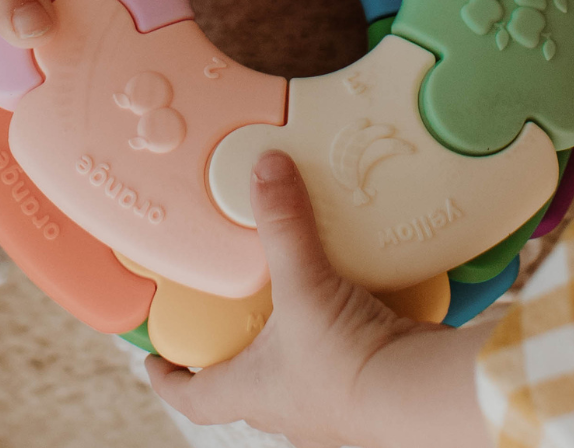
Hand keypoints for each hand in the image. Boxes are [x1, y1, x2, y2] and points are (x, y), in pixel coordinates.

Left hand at [147, 151, 492, 447]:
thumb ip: (285, 225)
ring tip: (295, 287)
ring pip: (295, 369)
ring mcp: (328, 403)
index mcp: (250, 392)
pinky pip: (344, 355)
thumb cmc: (346, 368)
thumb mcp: (302, 286)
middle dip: (238, 343)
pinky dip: (343, 326)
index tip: (154, 357)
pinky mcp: (368, 387)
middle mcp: (286, 405)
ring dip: (292, 333)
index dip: (169, 377)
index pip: (192, 396)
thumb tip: (264, 168)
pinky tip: (355, 295)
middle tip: (234, 302)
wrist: (419, 397)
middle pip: (245, 380)